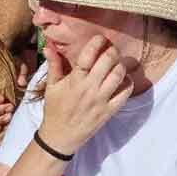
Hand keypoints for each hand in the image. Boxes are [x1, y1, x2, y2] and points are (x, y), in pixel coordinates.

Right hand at [38, 36, 132, 154]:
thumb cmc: (55, 110)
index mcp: (74, 80)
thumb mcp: (51, 87)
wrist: (60, 137)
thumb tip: (49, 46)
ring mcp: (101, 100)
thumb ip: (53, 65)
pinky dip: (127, 83)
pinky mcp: (109, 111)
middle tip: (111, 50)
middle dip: (112, 51)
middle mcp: (89, 88)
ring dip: (121, 65)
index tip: (100, 38)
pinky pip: (125, 93)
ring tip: (117, 64)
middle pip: (108, 61)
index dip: (97, 42)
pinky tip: (123, 80)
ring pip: (119, 74)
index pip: (88, 55)